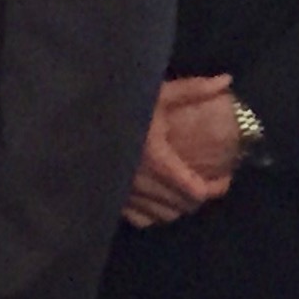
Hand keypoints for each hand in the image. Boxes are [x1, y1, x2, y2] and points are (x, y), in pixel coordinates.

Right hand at [123, 73, 236, 228]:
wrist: (73, 121)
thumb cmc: (118, 106)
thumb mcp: (156, 94)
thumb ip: (192, 90)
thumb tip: (226, 80)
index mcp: (156, 159)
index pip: (195, 190)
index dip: (215, 188)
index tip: (224, 178)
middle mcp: (141, 182)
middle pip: (182, 205)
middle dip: (199, 196)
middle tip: (207, 182)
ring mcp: (124, 194)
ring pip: (163, 216)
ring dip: (178, 206)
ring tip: (182, 190)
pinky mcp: (109, 199)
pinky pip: (140, 218)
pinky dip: (153, 213)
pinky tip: (156, 199)